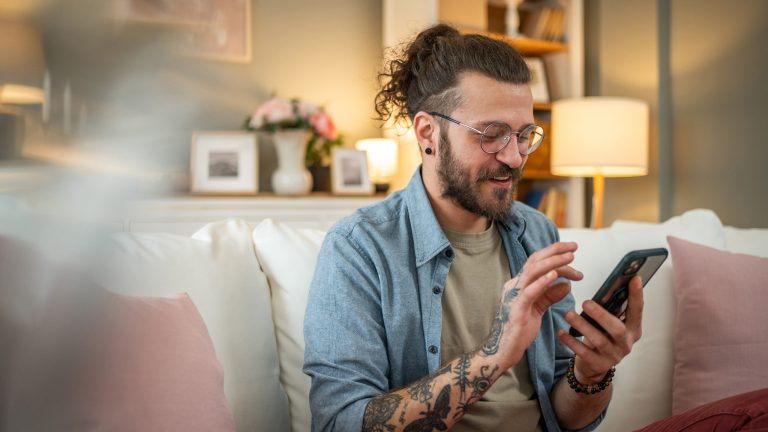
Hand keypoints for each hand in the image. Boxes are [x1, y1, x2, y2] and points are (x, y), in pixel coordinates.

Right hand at [481, 242, 583, 368]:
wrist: (505, 350)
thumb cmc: (519, 330)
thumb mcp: (538, 309)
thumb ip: (550, 296)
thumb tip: (566, 284)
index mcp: (519, 284)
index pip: (537, 262)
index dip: (554, 253)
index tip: (572, 250)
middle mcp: (514, 285)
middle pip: (534, 261)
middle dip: (555, 251)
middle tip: (574, 247)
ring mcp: (514, 296)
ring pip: (532, 272)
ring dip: (552, 263)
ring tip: (569, 258)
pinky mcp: (516, 310)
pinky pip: (529, 292)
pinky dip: (542, 282)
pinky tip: (555, 275)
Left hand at [558, 276, 643, 383]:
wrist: (594, 365)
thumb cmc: (602, 336)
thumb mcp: (609, 322)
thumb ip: (611, 308)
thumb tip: (608, 285)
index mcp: (632, 328)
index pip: (637, 310)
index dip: (637, 295)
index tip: (634, 278)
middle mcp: (626, 342)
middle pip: (617, 329)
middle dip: (602, 315)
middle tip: (586, 303)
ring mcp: (614, 356)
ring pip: (599, 341)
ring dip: (583, 326)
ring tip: (568, 314)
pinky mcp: (599, 364)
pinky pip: (584, 352)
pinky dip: (571, 341)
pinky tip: (561, 332)